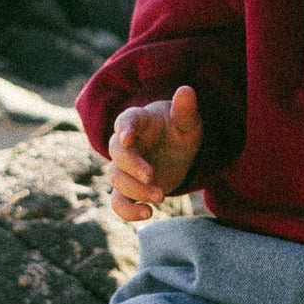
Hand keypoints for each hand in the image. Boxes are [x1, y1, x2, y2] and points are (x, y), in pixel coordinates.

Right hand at [107, 85, 202, 222]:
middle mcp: (125, 145)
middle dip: (131, 166)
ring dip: (135, 191)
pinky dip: (128, 212)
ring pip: (116, 180)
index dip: (123, 129)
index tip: (127, 138)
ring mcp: (124, 168)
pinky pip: (118, 202)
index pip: (124, 122)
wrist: (176, 148)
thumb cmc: (179, 129)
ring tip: (160, 196)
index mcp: (137, 122)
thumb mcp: (188, 122)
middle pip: (116, 155)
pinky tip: (148, 214)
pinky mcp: (129, 189)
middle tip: (152, 176)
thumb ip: (185, 110)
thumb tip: (186, 90)